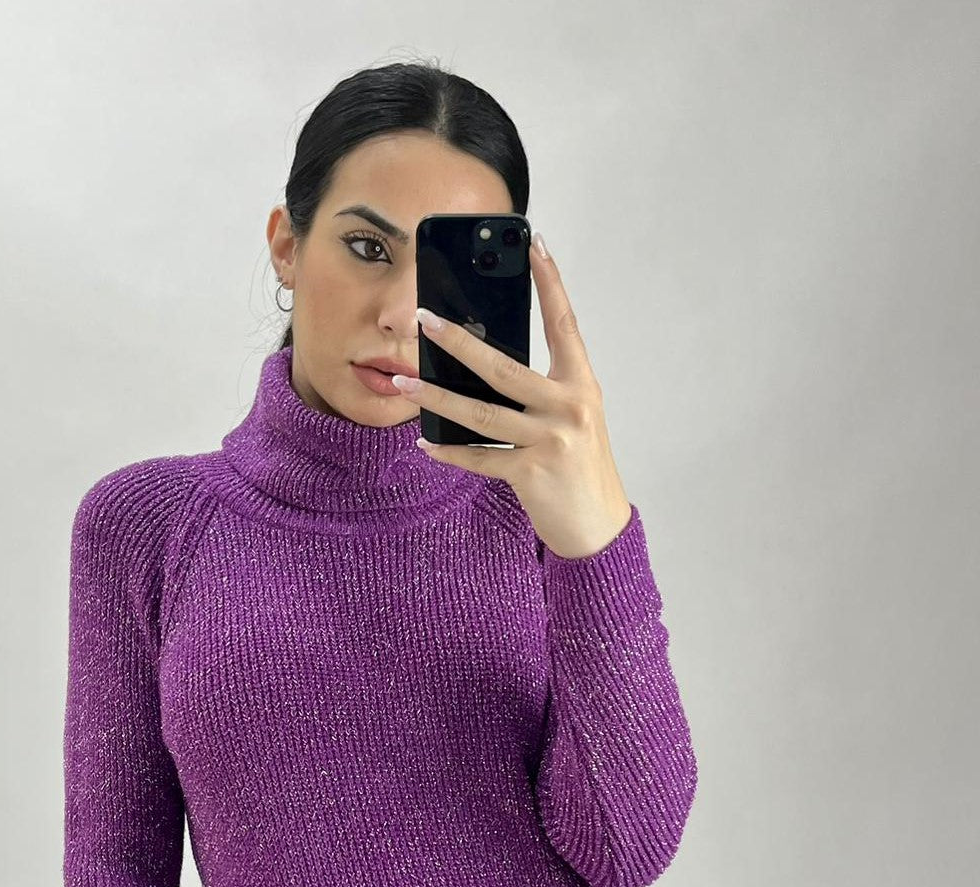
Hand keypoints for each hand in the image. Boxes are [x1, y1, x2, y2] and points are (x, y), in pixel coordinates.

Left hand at [390, 233, 632, 559]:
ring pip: (482, 414)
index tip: (533, 243)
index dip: (551, 282)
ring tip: (404, 383)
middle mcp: (569, 407)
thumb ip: (539, 391)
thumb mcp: (570, 419)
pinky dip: (450, 453)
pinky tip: (425, 444)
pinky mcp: (532, 474)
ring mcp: (551, 441)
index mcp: (581, 385)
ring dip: (437, 399)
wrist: (598, 526)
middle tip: (426, 321)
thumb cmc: (579, 467)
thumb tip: (484, 364)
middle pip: (503, 368)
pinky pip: (480, 459)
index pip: (564, 324)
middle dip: (459, 344)